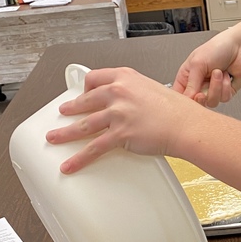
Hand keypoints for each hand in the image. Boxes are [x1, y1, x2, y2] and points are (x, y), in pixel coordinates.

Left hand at [46, 67, 198, 173]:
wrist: (186, 125)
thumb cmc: (177, 110)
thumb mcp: (152, 89)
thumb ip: (135, 93)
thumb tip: (128, 103)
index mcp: (126, 77)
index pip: (95, 78)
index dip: (86, 87)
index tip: (82, 93)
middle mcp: (118, 93)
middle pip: (85, 101)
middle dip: (71, 108)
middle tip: (63, 112)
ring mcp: (117, 113)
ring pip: (83, 125)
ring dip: (64, 133)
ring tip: (54, 138)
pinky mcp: (119, 134)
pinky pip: (93, 148)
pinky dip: (79, 158)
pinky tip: (69, 164)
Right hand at [174, 31, 240, 106]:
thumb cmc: (218, 48)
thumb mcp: (198, 63)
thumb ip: (191, 84)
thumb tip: (187, 99)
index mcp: (187, 76)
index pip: (181, 96)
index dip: (185, 101)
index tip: (191, 97)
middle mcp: (199, 84)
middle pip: (196, 103)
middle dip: (203, 95)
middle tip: (204, 88)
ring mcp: (213, 89)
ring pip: (211, 102)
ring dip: (217, 86)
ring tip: (218, 72)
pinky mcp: (226, 92)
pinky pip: (224, 99)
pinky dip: (226, 87)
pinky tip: (226, 75)